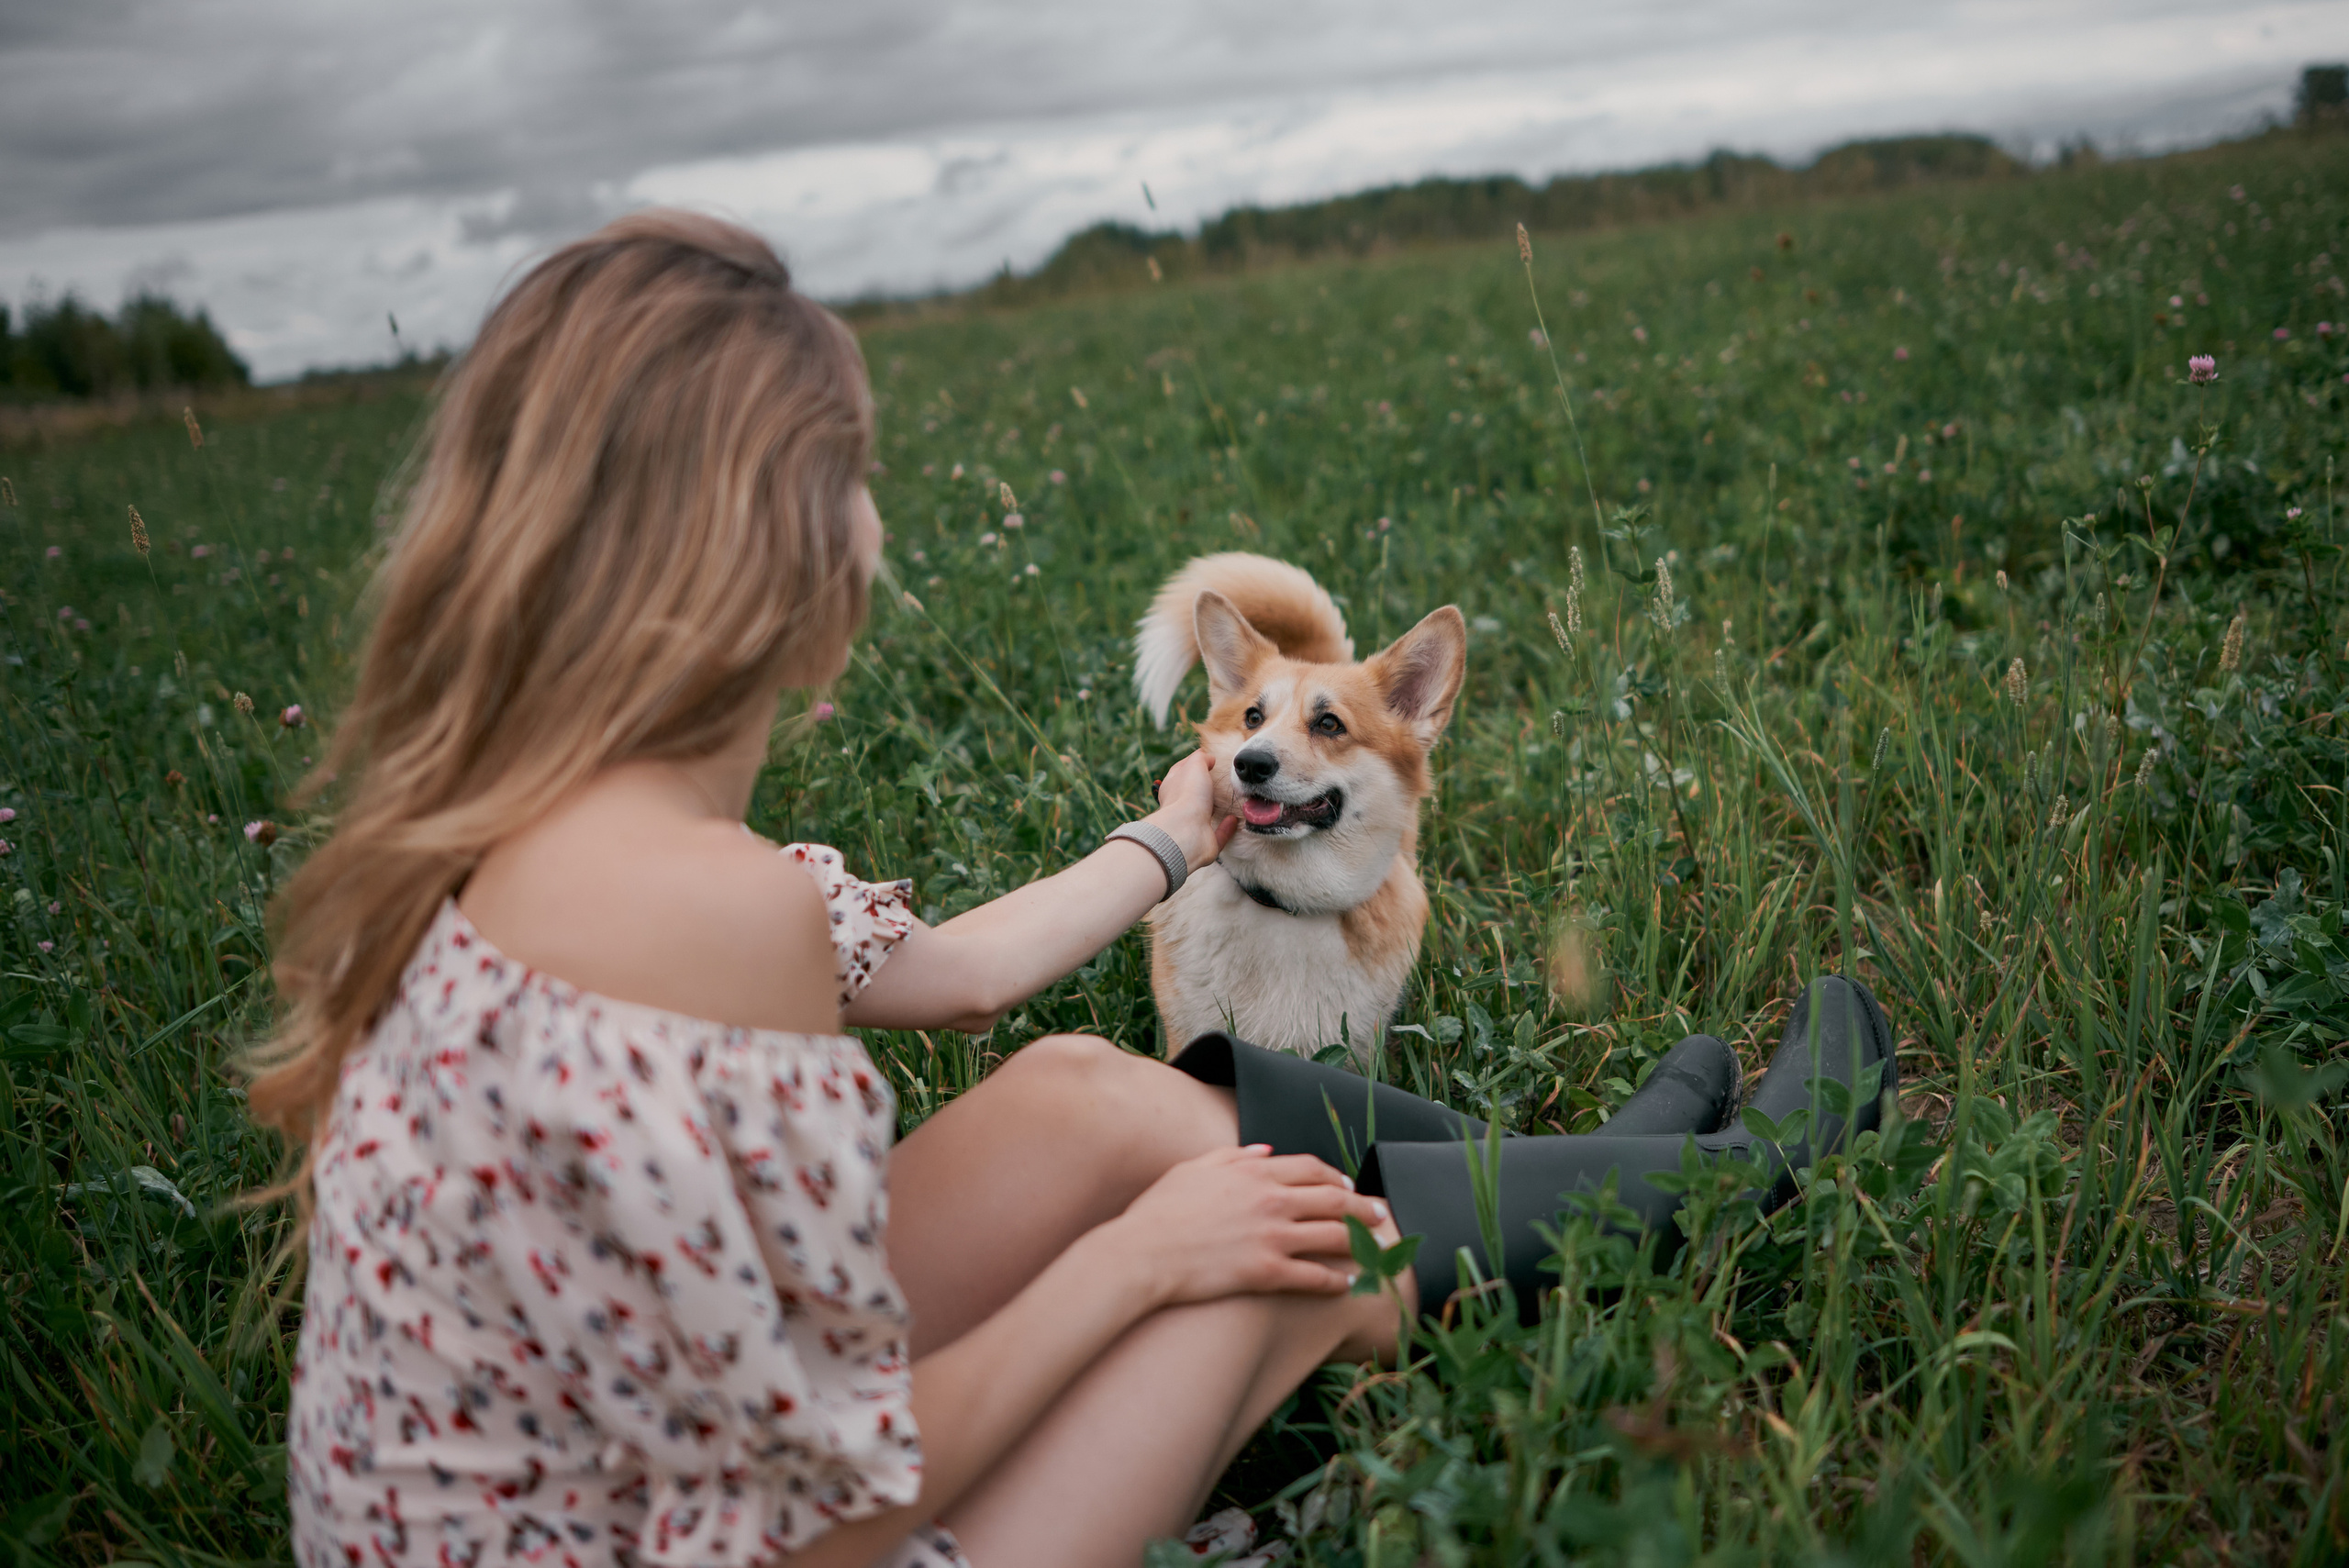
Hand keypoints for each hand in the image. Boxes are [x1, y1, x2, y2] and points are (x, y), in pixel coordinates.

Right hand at [1099, 1144, 1395, 1306]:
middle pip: (1333, 1199)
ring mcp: (1271, 1237)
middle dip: (1363, 1206)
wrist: (1141, 1254)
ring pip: (1332, 1235)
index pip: (1310, 1168)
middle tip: (1380, 1214)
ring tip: (1377, 1248)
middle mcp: (1269, 1200)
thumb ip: (1232, 1157)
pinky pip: (1314, 1276)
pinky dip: (1336, 1280)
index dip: (1334, 1177)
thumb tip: (1264, 1151)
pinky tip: (1348, 1284)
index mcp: (1253, 1172)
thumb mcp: (1193, 1170)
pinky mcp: (1266, 1273)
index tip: (1347, 1185)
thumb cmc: (1158, 1212)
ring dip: (1360, 1241)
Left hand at [1146, 749, 1238, 872]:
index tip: (1207, 757)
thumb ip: (1201, 758)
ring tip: (1230, 799)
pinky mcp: (1205, 843)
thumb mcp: (1194, 765)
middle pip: (1191, 794)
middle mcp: (1180, 807)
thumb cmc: (1188, 795)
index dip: (1192, 762)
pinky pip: (1217, 835)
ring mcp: (1191, 826)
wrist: (1186, 832)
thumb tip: (1208, 757)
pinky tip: (1234, 819)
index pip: (1180, 771)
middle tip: (1221, 779)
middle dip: (1203, 787)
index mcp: (1173, 787)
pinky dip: (1226, 828)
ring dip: (1215, 808)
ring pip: (1203, 815)